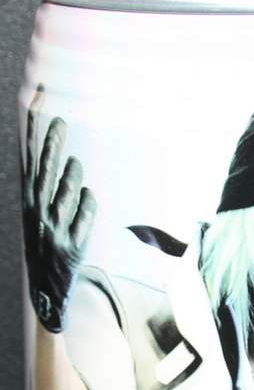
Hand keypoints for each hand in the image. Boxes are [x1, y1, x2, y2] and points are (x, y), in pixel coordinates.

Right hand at [21, 84, 96, 332]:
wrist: (47, 291)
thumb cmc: (47, 244)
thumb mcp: (40, 214)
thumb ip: (50, 185)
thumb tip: (67, 154)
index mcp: (28, 200)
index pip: (29, 157)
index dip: (33, 129)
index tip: (39, 98)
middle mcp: (37, 212)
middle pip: (45, 170)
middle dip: (51, 144)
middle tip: (60, 120)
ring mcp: (54, 229)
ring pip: (69, 189)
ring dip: (75, 176)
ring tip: (75, 166)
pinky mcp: (72, 245)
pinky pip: (87, 212)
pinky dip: (89, 205)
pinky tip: (87, 201)